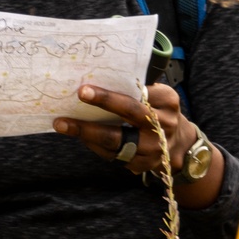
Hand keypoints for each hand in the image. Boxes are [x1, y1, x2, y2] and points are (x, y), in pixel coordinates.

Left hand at [53, 83, 222, 206]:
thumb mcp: (155, 94)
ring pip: (117, 140)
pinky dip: (93, 146)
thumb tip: (94, 75)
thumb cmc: (156, 110)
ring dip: (87, 132)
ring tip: (62, 124)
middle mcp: (164, 124)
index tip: (86, 88)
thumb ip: (134, 86)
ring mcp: (155, 147)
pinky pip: (114, 156)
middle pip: (131, 113)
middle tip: (78, 96)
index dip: (113, 93)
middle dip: (104, 103)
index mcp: (167, 101)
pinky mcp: (144, 164)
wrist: (177, 142)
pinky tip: (78, 136)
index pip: (140, 94)